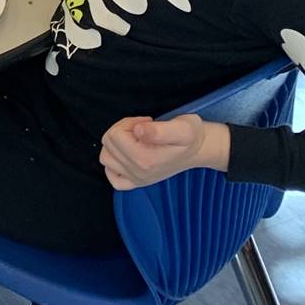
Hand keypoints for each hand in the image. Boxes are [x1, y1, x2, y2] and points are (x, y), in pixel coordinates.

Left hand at [99, 114, 226, 190]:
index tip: (147, 123)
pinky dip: (114, 164)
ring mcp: (136, 179)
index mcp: (146, 160)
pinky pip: (112, 177)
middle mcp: (138, 173)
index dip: (129, 122)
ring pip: (106, 156)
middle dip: (123, 130)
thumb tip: (138, 131)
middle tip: (142, 128)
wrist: (199, 150)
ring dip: (117, 143)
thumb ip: (160, 131)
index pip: (115, 135)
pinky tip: (126, 155)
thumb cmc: (191, 136)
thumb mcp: (182, 128)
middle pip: (109, 143)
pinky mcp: (136, 182)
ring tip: (136, 138)